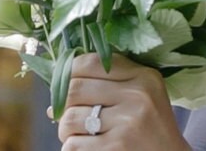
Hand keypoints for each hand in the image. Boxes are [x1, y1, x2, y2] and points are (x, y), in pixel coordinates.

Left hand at [52, 53, 190, 150]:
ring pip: (69, 118)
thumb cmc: (150, 127)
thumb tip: (55, 97)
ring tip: (80, 134)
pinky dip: (73, 148)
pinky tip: (88, 148)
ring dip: (65, 130)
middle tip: (69, 114)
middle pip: (74, 89)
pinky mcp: (117, 147)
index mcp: (142, 76)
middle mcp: (136, 96)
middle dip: (63, 105)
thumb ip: (108, 84)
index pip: (89, 62)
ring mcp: (127, 123)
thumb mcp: (142, 94)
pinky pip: (73, 145)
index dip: (68, 72)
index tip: (65, 85)